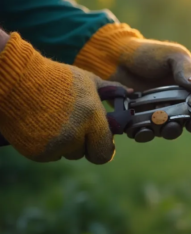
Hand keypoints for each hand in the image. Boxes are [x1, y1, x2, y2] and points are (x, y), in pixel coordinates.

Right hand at [0, 33, 127, 163]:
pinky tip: (42, 125)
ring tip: (54, 120)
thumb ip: (111, 90)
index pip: (105, 152)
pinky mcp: (36, 152)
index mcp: (91, 117)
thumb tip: (131, 93)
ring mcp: (54, 145)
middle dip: (83, 143)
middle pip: (86, 153)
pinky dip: (48, 145)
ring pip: (67, 154)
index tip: (99, 141)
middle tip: (74, 126)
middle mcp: (75, 134)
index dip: (103, 147)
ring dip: (65, 143)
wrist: (16, 80)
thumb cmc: (56, 78)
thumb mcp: (88, 80)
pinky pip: (50, 155)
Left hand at [75, 24, 190, 134]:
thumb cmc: (150, 54)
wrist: (118, 57)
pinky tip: (139, 129)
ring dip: (164, 131)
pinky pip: (144, 132)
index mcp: (190, 91)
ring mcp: (158, 114)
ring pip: (166, 131)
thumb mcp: (172, 56)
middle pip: (186, 124)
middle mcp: (177, 105)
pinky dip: (143, 133)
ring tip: (156, 124)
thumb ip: (186, 70)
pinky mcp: (140, 120)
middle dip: (182, 126)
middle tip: (174, 123)